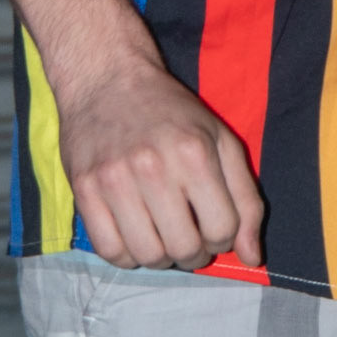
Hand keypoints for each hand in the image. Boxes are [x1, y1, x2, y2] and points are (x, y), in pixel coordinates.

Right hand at [56, 47, 263, 271]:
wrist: (109, 78)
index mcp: (194, 152)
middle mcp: (154, 166)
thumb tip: (252, 258)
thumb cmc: (172, 113)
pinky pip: (110, 251)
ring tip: (160, 234)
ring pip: (148, 256)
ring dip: (160, 257)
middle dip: (193, 252)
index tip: (212, 223)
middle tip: (187, 234)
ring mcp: (115, 179)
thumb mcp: (221, 140)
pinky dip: (126, 255)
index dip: (223, 236)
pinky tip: (133, 233)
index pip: (222, 230)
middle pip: (184, 249)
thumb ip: (245, 199)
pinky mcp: (84, 189)